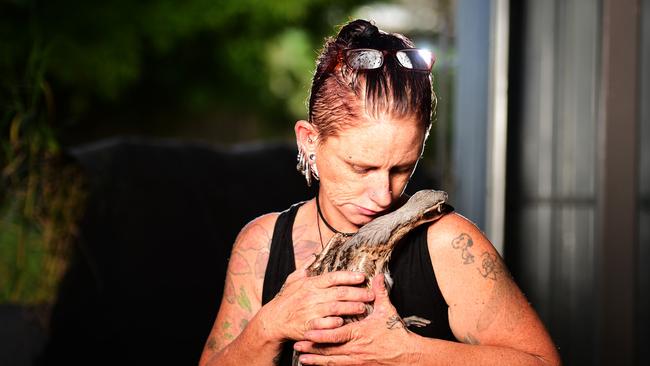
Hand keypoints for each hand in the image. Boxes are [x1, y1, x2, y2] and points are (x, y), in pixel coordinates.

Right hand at [260, 267, 374, 342]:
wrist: (273, 320)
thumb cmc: (286, 299)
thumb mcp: (293, 280)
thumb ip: (305, 267)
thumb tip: (314, 255)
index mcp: (310, 284)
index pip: (332, 277)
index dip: (348, 276)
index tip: (362, 277)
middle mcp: (311, 296)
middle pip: (339, 293)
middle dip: (357, 293)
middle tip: (370, 295)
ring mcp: (310, 311)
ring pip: (335, 308)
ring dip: (351, 308)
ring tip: (363, 308)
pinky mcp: (308, 326)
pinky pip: (325, 324)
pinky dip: (335, 323)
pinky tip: (344, 322)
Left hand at [293, 274, 416, 364]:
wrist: (407, 355)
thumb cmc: (396, 333)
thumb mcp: (387, 311)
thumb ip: (379, 293)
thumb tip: (375, 276)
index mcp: (360, 333)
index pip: (337, 335)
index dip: (321, 335)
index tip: (307, 332)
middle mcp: (356, 349)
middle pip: (330, 350)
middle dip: (313, 348)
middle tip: (297, 344)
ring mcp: (357, 359)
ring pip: (332, 361)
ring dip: (317, 360)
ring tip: (302, 358)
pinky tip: (318, 365)